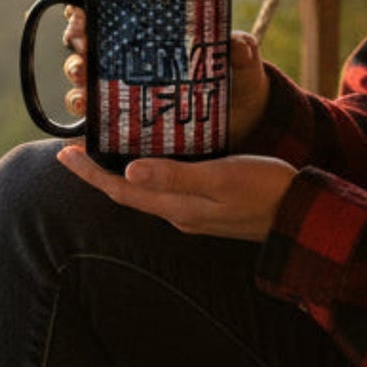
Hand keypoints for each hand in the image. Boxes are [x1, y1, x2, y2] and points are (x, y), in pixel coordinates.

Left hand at [57, 145, 296, 240]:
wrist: (302, 217)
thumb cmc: (267, 191)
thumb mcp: (220, 177)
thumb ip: (175, 175)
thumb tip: (128, 173)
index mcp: (177, 208)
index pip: (120, 192)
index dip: (89, 173)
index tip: (63, 153)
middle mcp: (179, 214)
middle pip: (126, 195)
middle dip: (97, 173)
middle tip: (73, 148)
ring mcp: (193, 214)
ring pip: (144, 194)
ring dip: (119, 175)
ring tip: (101, 151)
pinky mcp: (208, 208)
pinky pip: (164, 191)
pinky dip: (145, 175)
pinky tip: (147, 160)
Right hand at [64, 12, 270, 139]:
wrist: (242, 120)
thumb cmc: (239, 78)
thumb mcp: (243, 61)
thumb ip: (242, 50)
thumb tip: (236, 44)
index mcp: (154, 25)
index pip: (109, 2)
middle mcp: (131, 51)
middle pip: (87, 34)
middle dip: (76, 35)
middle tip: (81, 40)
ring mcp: (124, 82)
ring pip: (84, 70)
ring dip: (75, 71)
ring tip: (82, 77)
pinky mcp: (123, 114)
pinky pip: (91, 110)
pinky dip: (79, 109)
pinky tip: (82, 110)